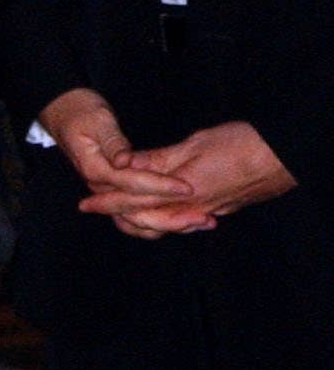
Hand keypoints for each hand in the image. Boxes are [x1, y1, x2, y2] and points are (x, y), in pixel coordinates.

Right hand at [39, 84, 204, 237]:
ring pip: (138, 218)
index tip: (185, 187)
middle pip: (137, 210)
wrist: (65, 114)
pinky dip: (161, 217)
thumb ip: (113, 143)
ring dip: (170, 223)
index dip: (160, 186)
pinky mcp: (115, 188)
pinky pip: (138, 211)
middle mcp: (100, 186)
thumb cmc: (82, 113)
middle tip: (202, 217)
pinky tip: (186, 218)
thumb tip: (124, 162)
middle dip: (171, 216)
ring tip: (200, 222)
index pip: (132, 184)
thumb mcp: (98, 122)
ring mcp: (107, 190)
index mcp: (96, 170)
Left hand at [86, 120, 295, 234]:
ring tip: (122, 214)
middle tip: (96, 210)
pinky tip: (160, 215)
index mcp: (177, 191)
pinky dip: (164, 221)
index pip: (132, 200)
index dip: (106, 202)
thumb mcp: (194, 143)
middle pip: (143, 220)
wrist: (282, 158)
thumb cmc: (241, 144)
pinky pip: (182, 223)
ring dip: (140, 221)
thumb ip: (159, 158)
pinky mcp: (218, 212)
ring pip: (162, 226)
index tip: (85, 204)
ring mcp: (204, 214)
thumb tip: (126, 163)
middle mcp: (188, 210)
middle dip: (117, 215)